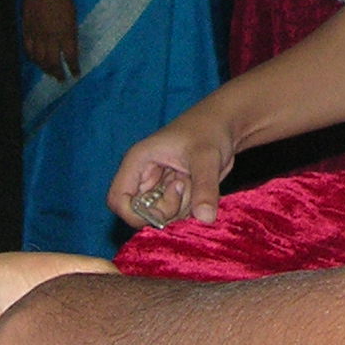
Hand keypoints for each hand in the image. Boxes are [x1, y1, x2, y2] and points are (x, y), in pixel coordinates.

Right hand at [20, 0, 79, 79]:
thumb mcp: (73, 15)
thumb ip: (71, 32)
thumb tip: (69, 46)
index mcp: (66, 33)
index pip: (70, 57)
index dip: (73, 67)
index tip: (76, 74)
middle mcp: (51, 38)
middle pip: (53, 62)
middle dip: (58, 73)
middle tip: (62, 79)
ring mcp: (37, 36)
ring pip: (39, 59)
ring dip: (45, 69)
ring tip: (50, 73)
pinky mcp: (26, 31)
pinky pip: (28, 50)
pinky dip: (33, 59)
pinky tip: (36, 62)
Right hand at [106, 115, 238, 230]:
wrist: (225, 125)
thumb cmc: (209, 130)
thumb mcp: (207, 157)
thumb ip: (204, 187)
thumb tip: (205, 219)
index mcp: (138, 161)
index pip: (118, 200)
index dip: (134, 215)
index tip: (162, 214)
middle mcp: (144, 177)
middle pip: (141, 213)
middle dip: (166, 210)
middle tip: (184, 186)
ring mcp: (159, 187)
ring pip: (162, 216)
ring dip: (182, 207)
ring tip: (192, 178)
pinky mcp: (174, 194)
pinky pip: (177, 214)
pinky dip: (190, 207)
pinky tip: (197, 185)